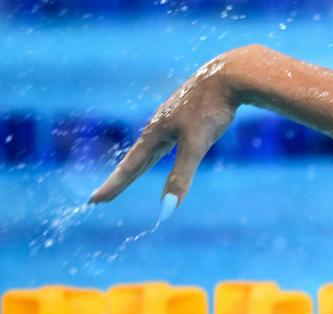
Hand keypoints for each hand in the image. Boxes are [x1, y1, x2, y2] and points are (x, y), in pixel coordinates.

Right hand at [89, 51, 240, 208]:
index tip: (94, 201)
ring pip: (152, 148)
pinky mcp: (187, 113)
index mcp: (154, 133)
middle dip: (121, 179)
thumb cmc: (211, 110)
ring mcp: (172, 118)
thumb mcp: (196, 146)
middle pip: (136, 159)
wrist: (229, 76)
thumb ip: (181, 176)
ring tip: (129, 174)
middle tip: (103, 196)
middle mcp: (158, 125)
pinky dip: (159, 149)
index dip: (113, 186)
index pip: (129, 167)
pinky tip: (164, 145)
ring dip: (139, 164)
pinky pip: (168, 137)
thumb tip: (167, 208)